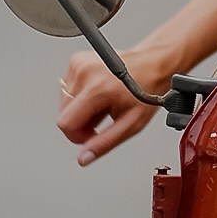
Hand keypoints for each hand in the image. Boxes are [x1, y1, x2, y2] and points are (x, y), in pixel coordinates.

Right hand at [57, 34, 172, 162]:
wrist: (153, 63)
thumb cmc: (147, 90)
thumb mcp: (131, 124)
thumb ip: (105, 143)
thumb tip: (84, 157)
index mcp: (98, 88)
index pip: (65, 123)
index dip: (77, 135)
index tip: (92, 134)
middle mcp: (85, 73)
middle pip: (63, 113)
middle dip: (80, 122)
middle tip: (102, 118)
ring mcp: (80, 64)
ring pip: (64, 102)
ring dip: (81, 108)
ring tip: (103, 104)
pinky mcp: (77, 60)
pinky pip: (68, 87)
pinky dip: (81, 94)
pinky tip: (99, 93)